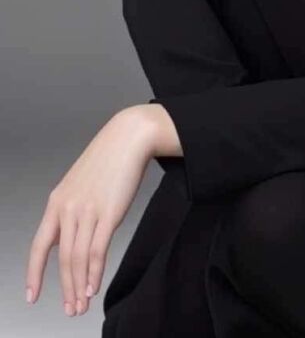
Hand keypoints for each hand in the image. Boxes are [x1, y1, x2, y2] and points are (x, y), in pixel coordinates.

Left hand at [25, 107, 153, 317]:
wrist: (128, 138)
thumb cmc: (108, 159)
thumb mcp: (80, 183)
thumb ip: (71, 210)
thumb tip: (69, 236)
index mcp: (57, 202)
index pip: (40, 245)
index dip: (34, 273)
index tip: (32, 295)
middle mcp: (68, 208)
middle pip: (62, 259)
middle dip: (65, 288)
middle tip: (70, 309)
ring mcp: (88, 211)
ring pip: (78, 259)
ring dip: (79, 286)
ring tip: (82, 305)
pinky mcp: (109, 213)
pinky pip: (97, 250)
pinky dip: (94, 273)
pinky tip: (94, 286)